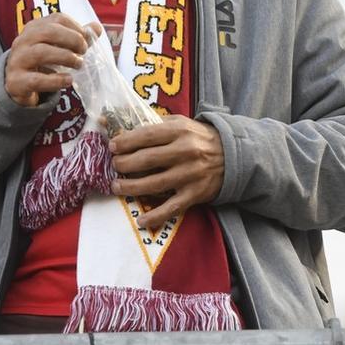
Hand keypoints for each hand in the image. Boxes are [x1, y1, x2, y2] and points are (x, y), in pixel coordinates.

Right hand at [5, 14, 95, 106]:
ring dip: (65, 57)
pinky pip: (36, 79)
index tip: (86, 39)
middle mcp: (23, 40)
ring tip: (78, 64)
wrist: (16, 85)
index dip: (75, 27)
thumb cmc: (40, 61)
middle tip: (83, 51)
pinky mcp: (16, 81)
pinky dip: (55, 80)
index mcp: (33, 28)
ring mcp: (17, 60)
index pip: (57, 18)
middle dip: (71, 39)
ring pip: (41, 52)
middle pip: (48, 32)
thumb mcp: (56, 46)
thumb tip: (96, 28)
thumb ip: (76, 37)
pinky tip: (68, 80)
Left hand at [108, 115, 223, 228]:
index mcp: (179, 131)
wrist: (233, 155)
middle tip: (113, 165)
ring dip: (131, 187)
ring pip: (155, 183)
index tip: (112, 146)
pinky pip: (173, 207)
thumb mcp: (180, 124)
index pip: (147, 135)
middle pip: (147, 160)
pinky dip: (156, 215)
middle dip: (124, 163)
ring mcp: (190, 174)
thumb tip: (122, 128)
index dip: (126, 142)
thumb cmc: (197, 137)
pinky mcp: (195, 194)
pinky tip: (142, 220)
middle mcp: (185, 152)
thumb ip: (155, 125)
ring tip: (116, 187)